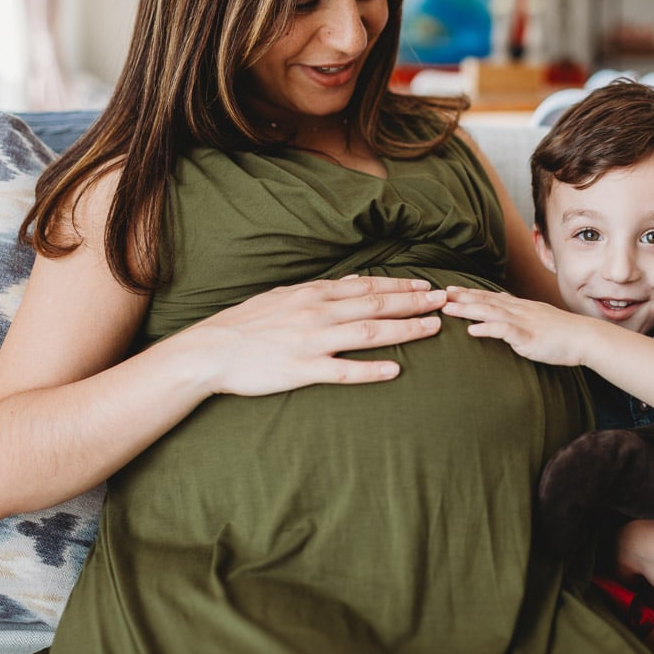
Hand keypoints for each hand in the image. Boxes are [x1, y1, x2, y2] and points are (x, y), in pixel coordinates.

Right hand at [192, 275, 445, 395]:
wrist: (209, 351)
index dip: (400, 286)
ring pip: (368, 333)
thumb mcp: (282, 296)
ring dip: (405, 330)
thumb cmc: (246, 324)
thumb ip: (318, 291)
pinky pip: (343, 371)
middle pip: (376, 305)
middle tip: (445, 300)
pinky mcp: (302, 370)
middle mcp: (317, 313)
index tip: (428, 286)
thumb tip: (349, 283)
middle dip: (414, 302)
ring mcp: (311, 342)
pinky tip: (396, 370)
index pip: (367, 286)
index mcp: (313, 294)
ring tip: (433, 328)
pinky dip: (371, 370)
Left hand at [440, 286, 590, 365]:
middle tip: (439, 294)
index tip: (449, 290)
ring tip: (448, 309)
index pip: (490, 296)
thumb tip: (503, 310)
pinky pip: (504, 332)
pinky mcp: (528, 337)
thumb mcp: (537, 318)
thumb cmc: (562, 332)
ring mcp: (523, 322)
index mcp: (520, 307)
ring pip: (490, 312)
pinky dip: (487, 329)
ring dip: (467, 310)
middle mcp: (518, 310)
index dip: (469, 292)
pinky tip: (472, 331)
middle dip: (461, 297)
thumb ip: (519, 314)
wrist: (584, 337)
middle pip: (485, 300)